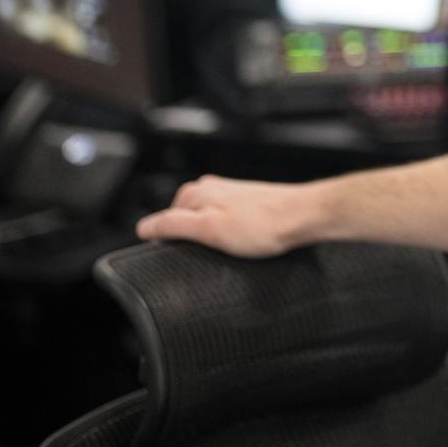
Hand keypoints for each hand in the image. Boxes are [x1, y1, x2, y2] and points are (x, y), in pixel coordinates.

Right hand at [135, 175, 312, 257]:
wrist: (303, 216)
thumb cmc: (262, 225)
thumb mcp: (208, 229)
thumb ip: (173, 226)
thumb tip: (143, 227)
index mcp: (195, 192)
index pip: (163, 223)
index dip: (172, 246)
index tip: (188, 257)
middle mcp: (210, 189)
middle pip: (185, 225)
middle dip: (194, 243)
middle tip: (214, 255)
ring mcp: (229, 196)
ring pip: (206, 226)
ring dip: (213, 241)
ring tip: (233, 249)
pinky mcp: (245, 205)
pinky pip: (224, 226)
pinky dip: (228, 238)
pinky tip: (243, 245)